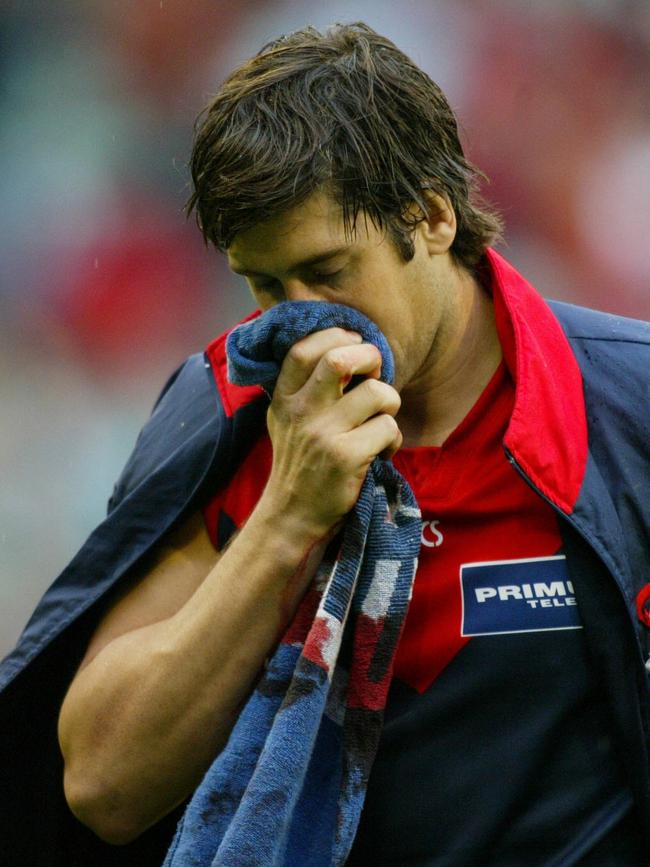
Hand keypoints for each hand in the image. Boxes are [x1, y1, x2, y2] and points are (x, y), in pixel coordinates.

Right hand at [260, 327, 401, 539]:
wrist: (292, 515)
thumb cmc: (300, 463)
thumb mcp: (287, 420)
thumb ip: (305, 387)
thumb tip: (348, 346)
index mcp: (284, 398)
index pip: (302, 349)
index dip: (335, 336)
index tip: (353, 344)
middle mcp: (300, 412)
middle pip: (339, 360)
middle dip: (370, 358)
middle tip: (376, 374)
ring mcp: (323, 435)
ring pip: (376, 393)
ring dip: (390, 401)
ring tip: (382, 419)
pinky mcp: (346, 457)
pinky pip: (388, 428)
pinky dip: (394, 438)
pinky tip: (382, 451)